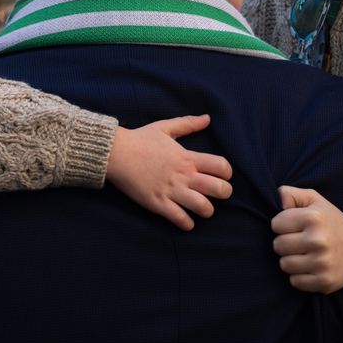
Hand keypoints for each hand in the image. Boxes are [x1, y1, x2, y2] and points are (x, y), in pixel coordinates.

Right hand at [106, 115, 232, 230]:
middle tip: (218, 194)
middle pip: (219, 189)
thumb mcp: (165, 127)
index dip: (227, 173)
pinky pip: (180, 219)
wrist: (115, 153)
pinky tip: (186, 221)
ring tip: (203, 209)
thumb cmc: (140, 139)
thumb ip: (188, 124)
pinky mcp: (158, 204)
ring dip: (207, 211)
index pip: (222, 166)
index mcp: (188, 157)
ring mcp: (171, 191)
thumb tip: (207, 118)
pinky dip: (187, 224)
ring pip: (203, 207)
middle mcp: (184, 175)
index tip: (222, 175)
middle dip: (224, 193)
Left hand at [271, 186, 342, 292]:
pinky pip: (295, 282)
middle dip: (285, 243)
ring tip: (303, 254)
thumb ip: (292, 194)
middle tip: (298, 242)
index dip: (282, 224)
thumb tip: (278, 199)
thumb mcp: (315, 201)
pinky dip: (299, 276)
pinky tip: (309, 267)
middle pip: (278, 245)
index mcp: (314, 218)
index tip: (294, 226)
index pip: (276, 224)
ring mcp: (322, 263)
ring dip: (290, 260)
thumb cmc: (331, 222)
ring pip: (284, 265)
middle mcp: (318, 240)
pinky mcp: (325, 281)